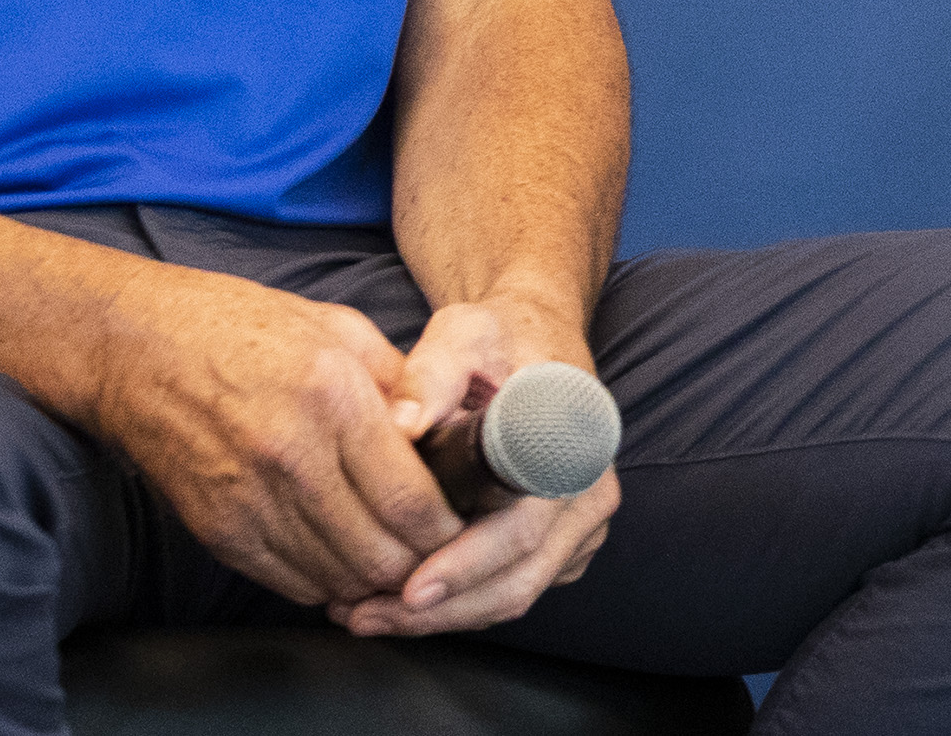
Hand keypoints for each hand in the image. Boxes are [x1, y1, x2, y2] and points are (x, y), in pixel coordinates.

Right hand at [85, 265, 464, 607]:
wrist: (134, 349)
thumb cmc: (239, 327)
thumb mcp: (338, 329)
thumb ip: (399, 384)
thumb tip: (446, 434)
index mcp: (332, 398)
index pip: (410, 499)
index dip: (448, 528)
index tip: (463, 526)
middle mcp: (292, 457)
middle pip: (380, 553)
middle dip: (422, 563)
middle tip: (439, 551)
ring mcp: (249, 502)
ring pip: (339, 579)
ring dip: (376, 581)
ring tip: (396, 560)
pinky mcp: (217, 532)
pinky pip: (291, 584)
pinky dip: (328, 583)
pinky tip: (343, 561)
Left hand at [335, 293, 620, 636]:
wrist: (536, 340)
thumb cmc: (499, 338)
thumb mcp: (465, 334)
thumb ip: (432, 372)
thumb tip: (400, 423)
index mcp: (575, 446)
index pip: (521, 528)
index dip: (466, 565)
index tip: (411, 588)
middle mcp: (590, 494)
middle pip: (516, 580)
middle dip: (436, 610)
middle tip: (359, 613)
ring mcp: (581, 527)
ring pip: (512, 595)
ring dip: (439, 617)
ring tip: (362, 613)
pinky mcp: (563, 546)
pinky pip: (510, 589)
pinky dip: (456, 605)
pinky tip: (396, 601)